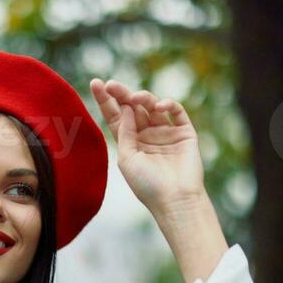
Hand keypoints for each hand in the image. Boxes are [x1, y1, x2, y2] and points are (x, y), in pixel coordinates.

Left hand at [90, 78, 227, 282]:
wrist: (174, 200)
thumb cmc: (147, 185)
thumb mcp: (127, 159)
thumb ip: (124, 132)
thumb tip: (124, 106)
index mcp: (129, 142)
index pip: (115, 116)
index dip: (106, 100)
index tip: (97, 83)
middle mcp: (146, 135)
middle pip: (132, 108)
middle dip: (121, 94)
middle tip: (111, 84)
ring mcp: (166, 132)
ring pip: (153, 106)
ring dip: (143, 98)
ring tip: (136, 98)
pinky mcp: (185, 133)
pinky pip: (176, 112)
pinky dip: (169, 104)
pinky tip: (160, 106)